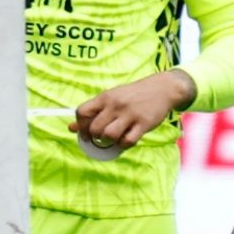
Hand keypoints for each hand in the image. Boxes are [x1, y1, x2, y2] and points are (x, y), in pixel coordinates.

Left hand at [76, 70, 194, 149]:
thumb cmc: (133, 95)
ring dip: (108, 141)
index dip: (80, 125)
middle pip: (94, 128)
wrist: (162, 89)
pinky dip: (123, 145)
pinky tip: (125, 140)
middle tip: (99, 137)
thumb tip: (71, 128)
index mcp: (106, 97)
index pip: (82, 112)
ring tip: (112, 138)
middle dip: (93, 137)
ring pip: (109, 136)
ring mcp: (130, 115)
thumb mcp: (112, 98)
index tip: (85, 131)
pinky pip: (128, 141)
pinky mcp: (143, 124)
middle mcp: (116, 105)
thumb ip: (93, 111)